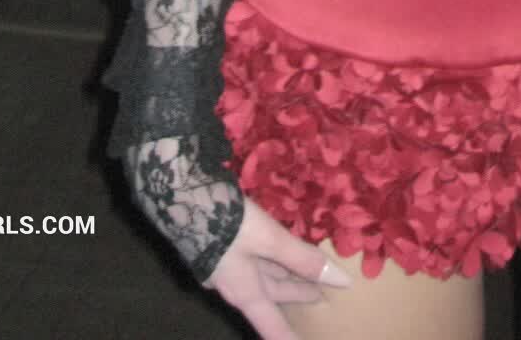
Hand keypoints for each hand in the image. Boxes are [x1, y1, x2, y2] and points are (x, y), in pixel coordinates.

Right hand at [208, 196, 351, 339]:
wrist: (180, 196)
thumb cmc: (226, 223)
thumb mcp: (269, 239)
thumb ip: (303, 259)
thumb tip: (340, 281)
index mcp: (246, 294)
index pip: (274, 329)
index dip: (291, 338)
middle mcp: (236, 286)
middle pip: (274, 297)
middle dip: (299, 295)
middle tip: (324, 296)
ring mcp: (227, 267)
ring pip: (265, 275)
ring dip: (288, 275)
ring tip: (311, 271)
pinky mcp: (223, 246)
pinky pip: (257, 259)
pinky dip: (275, 257)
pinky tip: (283, 246)